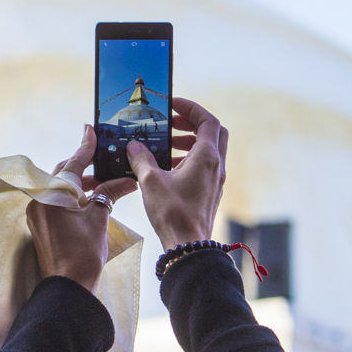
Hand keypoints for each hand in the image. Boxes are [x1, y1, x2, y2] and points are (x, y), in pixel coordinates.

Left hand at [25, 126, 136, 292]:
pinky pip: (57, 202)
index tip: (91, 130)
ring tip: (105, 182)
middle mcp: (41, 197)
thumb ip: (109, 194)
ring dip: (82, 184)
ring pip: (61, 188)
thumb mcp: (100, 218)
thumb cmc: (84, 252)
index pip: (74, 161)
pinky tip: (91, 199)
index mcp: (54, 190)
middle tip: (104, 158)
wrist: (68, 285)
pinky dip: (73, 198)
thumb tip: (125, 181)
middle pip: (65, 173)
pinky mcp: (40, 224)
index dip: (86, 146)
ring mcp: (38, 211)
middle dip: (86, 166)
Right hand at [126, 98, 227, 250]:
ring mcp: (216, 180)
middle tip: (172, 123)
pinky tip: (169, 167)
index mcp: (207, 157)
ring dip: (190, 142)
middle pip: (213, 132)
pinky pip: (205, 166)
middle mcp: (216, 166)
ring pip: (210, 150)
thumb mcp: (151, 181)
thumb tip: (134, 146)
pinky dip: (190, 158)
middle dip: (193, 123)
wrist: (188, 247)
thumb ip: (142, 159)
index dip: (191, 108)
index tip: (173, 105)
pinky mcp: (210, 192)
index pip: (207, 120)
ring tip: (167, 145)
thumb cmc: (173, 213)